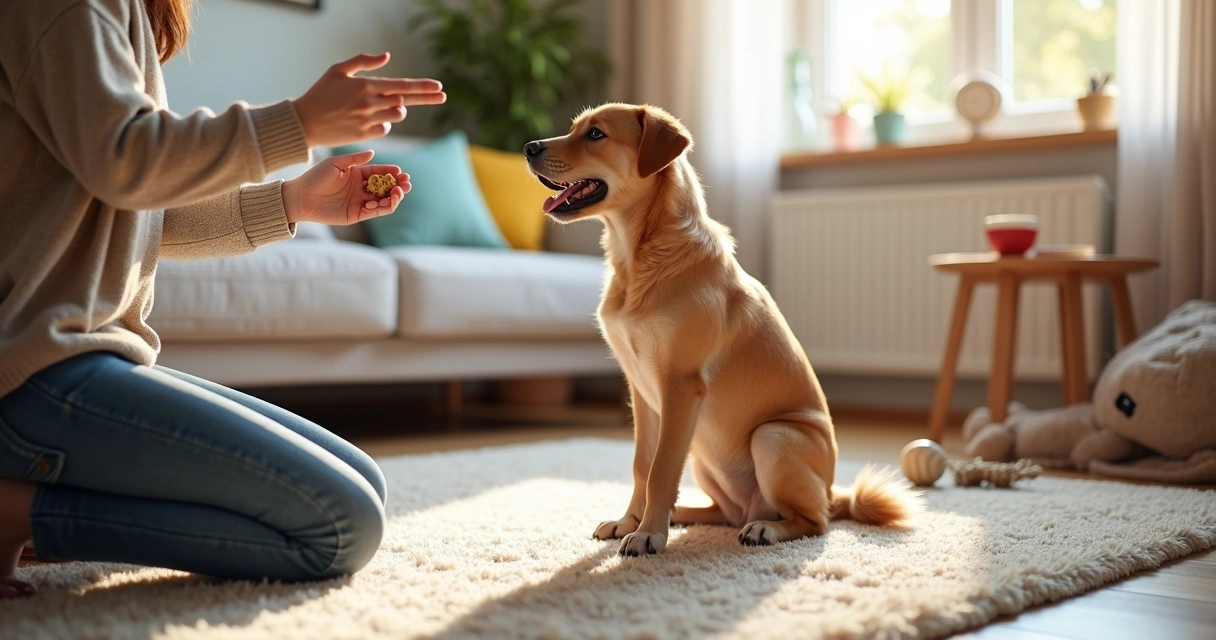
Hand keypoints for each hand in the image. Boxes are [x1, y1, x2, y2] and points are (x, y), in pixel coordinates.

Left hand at [281, 151, 409, 225]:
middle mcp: (361, 189)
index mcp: (357, 174)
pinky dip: (383, 207)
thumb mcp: (335, 164)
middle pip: (386, 187)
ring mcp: (360, 202)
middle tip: (406, 183)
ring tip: (399, 192)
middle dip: (398, 185)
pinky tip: (385, 200)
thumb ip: (354, 159)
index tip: (400, 171)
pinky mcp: (357, 214)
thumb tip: (373, 153)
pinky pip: (376, 212)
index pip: (379, 173)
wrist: (300, 197)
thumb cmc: (315, 177)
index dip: (391, 172)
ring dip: (395, 197)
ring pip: (384, 201)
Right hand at [292, 52, 445, 146]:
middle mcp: (369, 103)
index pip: (401, 86)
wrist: (304, 122)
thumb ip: (364, 61)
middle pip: (405, 101)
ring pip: (397, 116)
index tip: (439, 87)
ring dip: (399, 110)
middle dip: (425, 98)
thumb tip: (387, 56)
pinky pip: (386, 129)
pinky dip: (385, 123)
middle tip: (442, 96)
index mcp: (365, 85)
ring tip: (388, 106)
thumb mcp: (338, 70)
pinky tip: (374, 119)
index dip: (422, 87)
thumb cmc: (320, 92)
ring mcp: (367, 120)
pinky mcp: (364, 135)